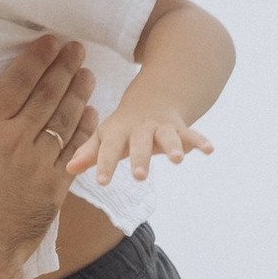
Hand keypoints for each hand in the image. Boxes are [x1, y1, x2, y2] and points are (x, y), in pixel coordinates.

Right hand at [0, 38, 94, 273]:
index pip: (16, 82)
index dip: (36, 58)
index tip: (51, 40)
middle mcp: (16, 141)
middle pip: (46, 94)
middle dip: (63, 67)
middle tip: (76, 47)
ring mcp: (38, 165)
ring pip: (64, 120)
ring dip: (78, 92)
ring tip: (86, 72)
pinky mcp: (53, 189)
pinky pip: (74, 152)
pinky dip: (84, 130)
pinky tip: (91, 115)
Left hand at [70, 96, 213, 188]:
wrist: (153, 96)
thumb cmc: (123, 127)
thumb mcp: (105, 137)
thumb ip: (89, 154)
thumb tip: (67, 170)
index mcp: (118, 132)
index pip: (108, 149)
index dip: (104, 164)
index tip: (101, 182)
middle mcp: (140, 129)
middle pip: (139, 143)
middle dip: (139, 158)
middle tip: (139, 176)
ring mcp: (161, 127)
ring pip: (167, 136)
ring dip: (172, 147)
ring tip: (178, 160)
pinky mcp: (180, 128)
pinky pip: (191, 134)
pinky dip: (200, 141)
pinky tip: (210, 150)